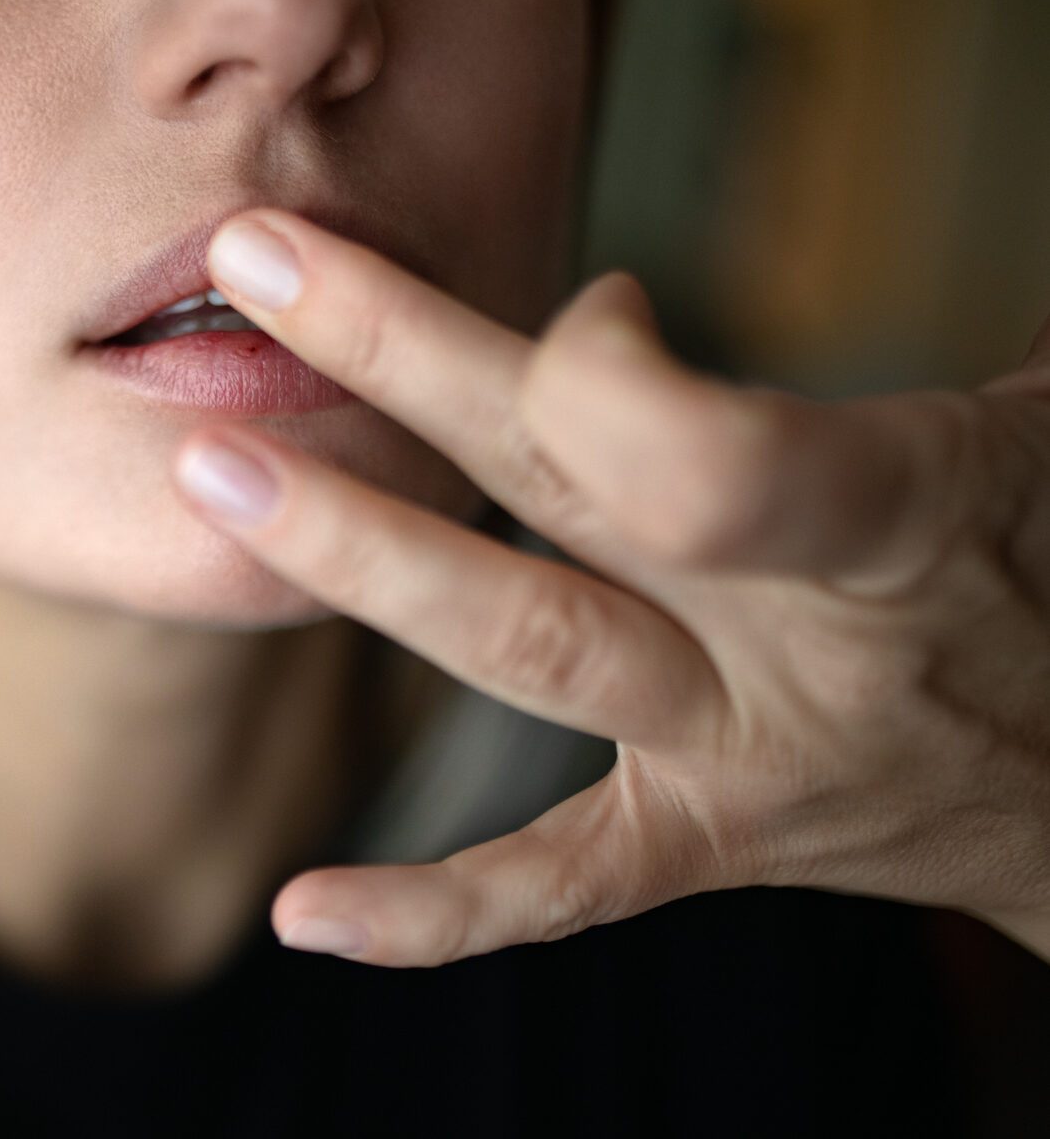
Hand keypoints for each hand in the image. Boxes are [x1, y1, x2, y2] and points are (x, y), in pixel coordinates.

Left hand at [169, 209, 1049, 967]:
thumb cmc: (1041, 565)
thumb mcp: (1032, 440)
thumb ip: (945, 355)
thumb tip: (786, 288)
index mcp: (901, 516)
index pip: (718, 456)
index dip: (617, 375)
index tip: (594, 302)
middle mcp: (803, 641)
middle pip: (574, 493)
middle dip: (409, 368)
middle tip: (260, 269)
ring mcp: (741, 755)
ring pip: (530, 650)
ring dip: (367, 556)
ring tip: (216, 473)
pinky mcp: (703, 842)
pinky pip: (561, 889)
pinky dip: (433, 912)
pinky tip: (303, 915)